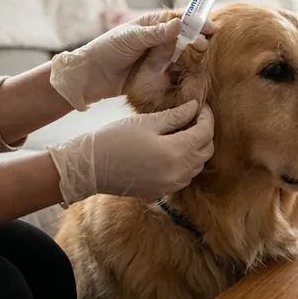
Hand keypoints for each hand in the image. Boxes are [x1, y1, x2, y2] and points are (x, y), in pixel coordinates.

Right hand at [47, 100, 214, 203]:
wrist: (90, 167)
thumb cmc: (115, 139)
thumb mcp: (147, 122)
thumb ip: (175, 116)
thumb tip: (195, 108)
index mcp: (176, 152)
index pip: (205, 133)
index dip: (207, 117)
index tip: (201, 106)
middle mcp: (178, 173)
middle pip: (206, 152)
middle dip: (205, 133)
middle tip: (195, 117)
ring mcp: (170, 185)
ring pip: (197, 166)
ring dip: (197, 149)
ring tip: (185, 132)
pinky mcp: (161, 192)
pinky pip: (184, 177)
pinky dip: (186, 163)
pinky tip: (174, 150)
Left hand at [50, 13, 215, 110]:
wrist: (90, 76)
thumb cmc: (107, 51)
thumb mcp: (132, 38)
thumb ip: (156, 33)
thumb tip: (181, 23)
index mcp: (150, 24)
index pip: (178, 19)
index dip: (195, 21)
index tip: (210, 27)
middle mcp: (155, 38)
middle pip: (183, 36)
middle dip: (197, 38)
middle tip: (207, 45)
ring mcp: (155, 56)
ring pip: (180, 52)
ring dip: (192, 53)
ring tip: (203, 57)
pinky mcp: (154, 73)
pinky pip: (172, 69)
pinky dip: (184, 69)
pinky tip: (192, 71)